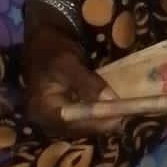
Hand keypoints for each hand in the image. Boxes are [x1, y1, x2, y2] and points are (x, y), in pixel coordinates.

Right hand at [23, 22, 123, 137]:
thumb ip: (88, 84)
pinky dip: (96, 115)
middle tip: (126, 117)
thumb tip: (111, 101)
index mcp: (40, 108)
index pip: (71, 123)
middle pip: (76, 129)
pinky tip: (112, 110)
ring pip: (80, 125)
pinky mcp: (61, 111)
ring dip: (101, 121)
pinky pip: (80, 118)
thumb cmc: (52, 47)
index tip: (119, 119)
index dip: (96, 123)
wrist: (42, 38)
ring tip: (123, 115)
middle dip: (101, 124)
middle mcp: (44, 118)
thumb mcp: (69, 63)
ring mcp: (52, 117)